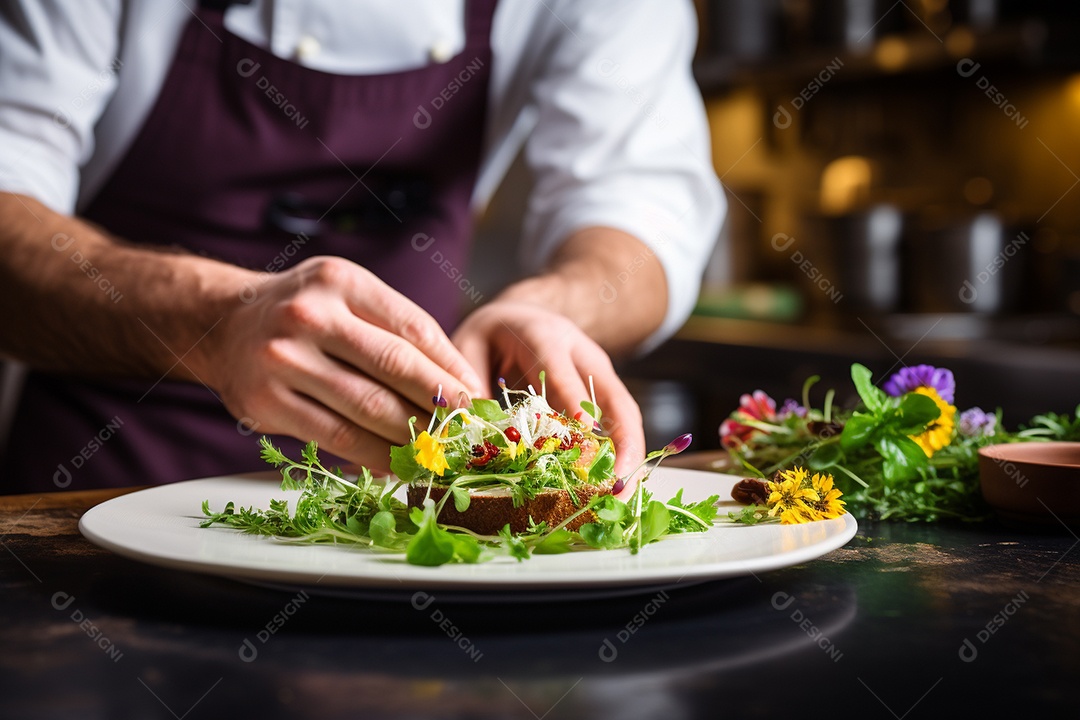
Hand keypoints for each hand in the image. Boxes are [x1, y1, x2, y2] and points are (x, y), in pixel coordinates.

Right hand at [196, 256, 484, 473]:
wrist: (222, 323)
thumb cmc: (305, 313)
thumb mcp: (348, 295)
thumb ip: (396, 328)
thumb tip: (460, 383)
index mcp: (341, 282)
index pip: (413, 328)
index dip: (452, 367)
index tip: (478, 395)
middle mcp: (310, 316)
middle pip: (395, 367)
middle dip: (442, 403)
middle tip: (470, 428)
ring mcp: (284, 359)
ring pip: (369, 407)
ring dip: (414, 435)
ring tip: (442, 450)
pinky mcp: (267, 402)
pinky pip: (338, 437)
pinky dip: (376, 456)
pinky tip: (400, 464)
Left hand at [452, 300, 645, 476]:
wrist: (522, 314)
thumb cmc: (493, 333)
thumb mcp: (471, 343)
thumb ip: (469, 377)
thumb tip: (474, 421)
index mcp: (545, 337)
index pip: (561, 369)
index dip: (574, 399)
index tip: (585, 430)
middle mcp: (581, 354)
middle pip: (613, 396)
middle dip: (623, 440)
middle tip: (619, 482)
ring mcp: (598, 373)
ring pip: (625, 413)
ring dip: (630, 454)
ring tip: (621, 495)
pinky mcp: (602, 391)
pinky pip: (619, 422)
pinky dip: (622, 454)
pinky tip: (616, 485)